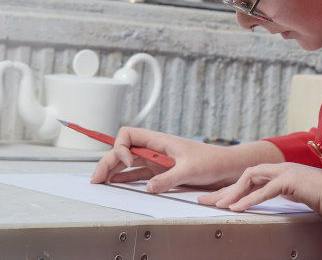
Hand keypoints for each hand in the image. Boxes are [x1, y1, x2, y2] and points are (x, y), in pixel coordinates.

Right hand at [90, 127, 282, 193]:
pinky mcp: (161, 172)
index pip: (129, 134)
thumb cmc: (211, 161)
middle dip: (108, 161)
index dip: (121, 146)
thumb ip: (168, 178)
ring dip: (113, 171)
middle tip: (96, 179)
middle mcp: (155, 149)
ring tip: (100, 183)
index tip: (127, 161)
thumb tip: (148, 187)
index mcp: (159, 141)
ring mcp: (157, 161)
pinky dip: (126, 179)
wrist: (225, 167)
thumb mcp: (190, 169)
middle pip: (124, 150)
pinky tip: (117, 185)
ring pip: (128, 163)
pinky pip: (138, 174)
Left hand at [198, 162, 321, 219]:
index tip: (216, 199)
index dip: (231, 189)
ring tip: (218, 205)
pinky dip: (249, 199)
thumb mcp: (297, 194)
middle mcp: (278, 169)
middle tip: (204, 200)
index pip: (249, 179)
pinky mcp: (290, 180)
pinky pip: (265, 190)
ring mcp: (284, 172)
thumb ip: (284, 193)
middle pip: (244, 176)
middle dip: (224, 189)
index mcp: (278, 172)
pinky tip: (237, 208)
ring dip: (233, 193)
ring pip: (250, 178)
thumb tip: (271, 201)